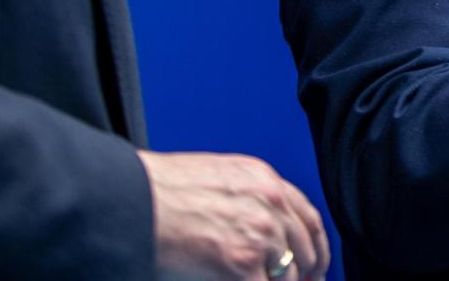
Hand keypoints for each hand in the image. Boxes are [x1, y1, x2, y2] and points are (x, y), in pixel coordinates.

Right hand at [138, 150, 329, 280]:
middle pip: (305, 250)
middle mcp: (271, 205)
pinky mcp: (243, 263)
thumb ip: (247, 197)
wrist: (132, 199)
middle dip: (306, 273)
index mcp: (266, 182)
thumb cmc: (158, 189)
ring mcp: (260, 235)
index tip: (316, 264)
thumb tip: (259, 226)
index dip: (315, 247)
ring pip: (290, 273)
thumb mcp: (217, 177)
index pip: (308, 219)